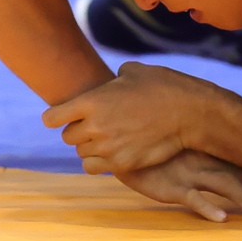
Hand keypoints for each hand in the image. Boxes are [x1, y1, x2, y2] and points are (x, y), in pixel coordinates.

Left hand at [43, 61, 220, 175]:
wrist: (189, 114)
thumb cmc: (163, 87)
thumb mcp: (133, 72)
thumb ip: (112, 80)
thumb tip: (109, 84)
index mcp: (92, 102)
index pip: (52, 118)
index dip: (56, 116)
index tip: (64, 115)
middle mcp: (95, 127)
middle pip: (68, 137)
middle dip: (78, 131)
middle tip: (95, 125)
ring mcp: (108, 148)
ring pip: (81, 154)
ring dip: (89, 148)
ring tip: (106, 138)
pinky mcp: (122, 164)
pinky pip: (94, 168)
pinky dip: (99, 162)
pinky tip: (112, 152)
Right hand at [112, 149, 241, 223]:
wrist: (120, 125)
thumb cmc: (152, 137)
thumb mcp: (179, 143)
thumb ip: (198, 149)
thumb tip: (218, 161)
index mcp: (213, 153)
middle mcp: (208, 161)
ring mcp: (190, 172)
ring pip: (227, 189)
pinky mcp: (169, 184)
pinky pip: (191, 197)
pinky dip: (206, 207)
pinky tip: (221, 219)